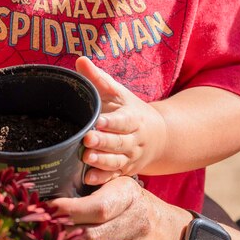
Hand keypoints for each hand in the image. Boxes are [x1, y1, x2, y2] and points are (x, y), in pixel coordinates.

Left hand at [52, 176, 191, 239]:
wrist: (171, 237)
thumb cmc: (134, 208)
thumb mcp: (120, 189)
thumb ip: (93, 190)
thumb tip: (50, 200)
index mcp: (131, 198)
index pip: (98, 208)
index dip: (68, 212)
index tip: (44, 211)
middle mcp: (138, 225)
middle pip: (91, 238)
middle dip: (58, 238)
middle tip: (35, 235)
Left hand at [76, 56, 167, 185]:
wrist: (160, 136)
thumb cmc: (131, 110)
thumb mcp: (119, 93)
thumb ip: (99, 79)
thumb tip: (80, 60)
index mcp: (133, 118)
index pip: (123, 121)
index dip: (112, 122)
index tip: (98, 121)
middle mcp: (134, 139)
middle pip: (119, 142)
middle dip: (104, 142)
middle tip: (88, 140)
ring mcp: (130, 157)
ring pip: (117, 161)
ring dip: (102, 162)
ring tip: (86, 159)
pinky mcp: (125, 170)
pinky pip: (114, 176)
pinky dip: (102, 179)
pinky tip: (88, 179)